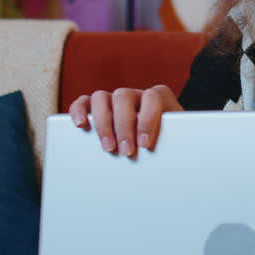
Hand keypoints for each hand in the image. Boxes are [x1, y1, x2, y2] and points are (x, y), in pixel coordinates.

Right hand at [67, 86, 183, 157]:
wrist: (166, 142)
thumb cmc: (169, 142)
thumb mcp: (175, 140)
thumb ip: (172, 143)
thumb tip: (170, 160)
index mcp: (158, 97)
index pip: (152, 96)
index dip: (148, 119)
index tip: (145, 144)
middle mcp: (135, 95)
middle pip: (123, 97)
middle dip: (124, 127)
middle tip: (126, 152)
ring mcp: (115, 99)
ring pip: (101, 98)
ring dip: (103, 123)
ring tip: (108, 148)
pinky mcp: (99, 108)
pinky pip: (84, 102)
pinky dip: (79, 110)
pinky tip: (80, 125)